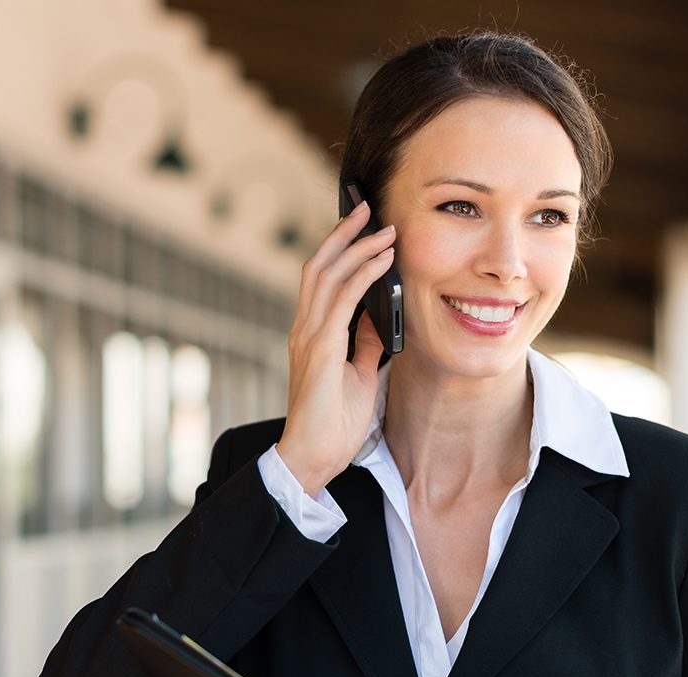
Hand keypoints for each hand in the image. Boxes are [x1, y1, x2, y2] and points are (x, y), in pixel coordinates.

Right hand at [275, 200, 392, 494]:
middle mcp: (304, 329)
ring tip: (383, 227)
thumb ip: (365, 345)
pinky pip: (344, 299)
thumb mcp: (359, 376)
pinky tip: (384, 261)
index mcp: (311, 335)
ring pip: (329, 274)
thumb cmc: (333, 425)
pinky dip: (364, 274)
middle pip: (319, 266)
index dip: (339, 250)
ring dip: (358, 247)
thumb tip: (379, 319)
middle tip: (367, 208)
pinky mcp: (320, 348)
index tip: (362, 228)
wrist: (312, 457)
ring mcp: (309, 337)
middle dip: (344, 234)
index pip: (321, 280)